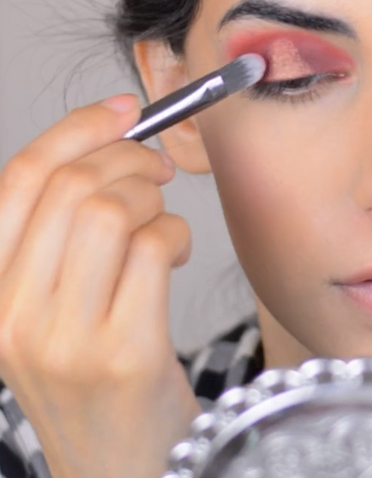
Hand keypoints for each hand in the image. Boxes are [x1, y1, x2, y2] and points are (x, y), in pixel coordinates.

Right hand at [0, 95, 201, 477]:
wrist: (123, 467)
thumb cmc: (100, 372)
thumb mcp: (56, 302)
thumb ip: (66, 231)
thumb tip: (112, 137)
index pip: (21, 179)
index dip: (77, 128)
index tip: (124, 109)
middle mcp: (11, 316)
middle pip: (73, 185)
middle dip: (130, 158)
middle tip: (158, 172)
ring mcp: (63, 338)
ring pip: (112, 209)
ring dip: (154, 201)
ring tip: (162, 226)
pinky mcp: (122, 352)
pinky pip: (153, 246)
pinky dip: (176, 234)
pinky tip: (173, 257)